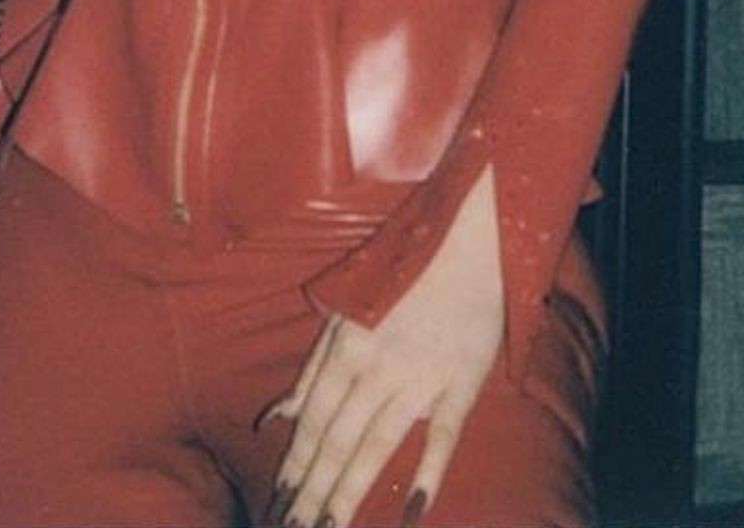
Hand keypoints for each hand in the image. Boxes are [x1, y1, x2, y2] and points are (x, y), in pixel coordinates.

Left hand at [266, 165, 502, 527]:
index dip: (295, 466)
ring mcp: (422, 376)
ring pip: (378, 445)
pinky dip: (428, 474)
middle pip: (338, 441)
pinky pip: (443, 436)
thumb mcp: (346, 310)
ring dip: (351, 492)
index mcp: (348, 346)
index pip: (312, 420)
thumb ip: (312, 368)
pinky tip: (411, 511)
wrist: (468, 241)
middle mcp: (379, 365)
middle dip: (313, 492)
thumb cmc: (403, 274)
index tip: (278, 503)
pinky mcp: (462, 382)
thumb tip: (274, 418)